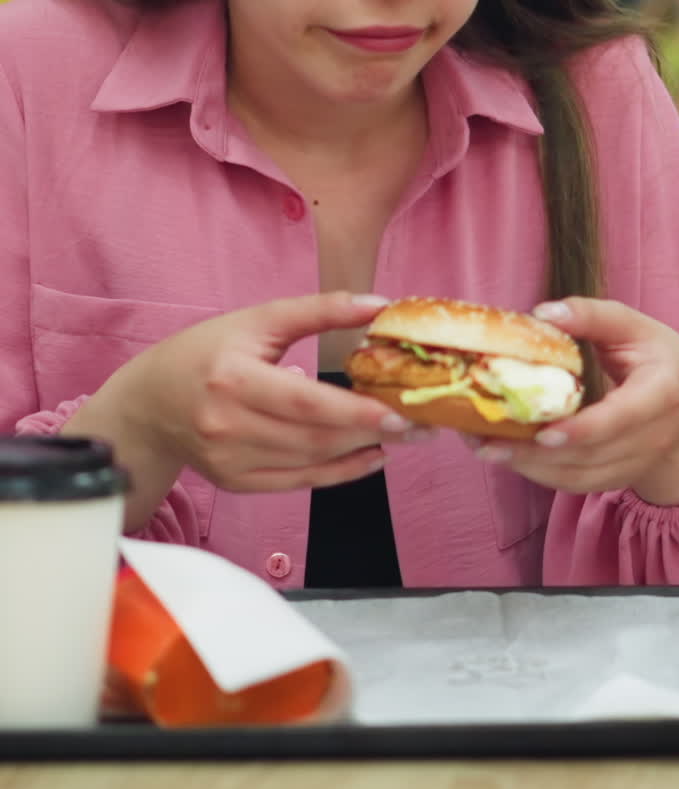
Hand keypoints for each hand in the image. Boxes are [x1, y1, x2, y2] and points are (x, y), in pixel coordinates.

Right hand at [65, 292, 419, 529]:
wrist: (150, 402)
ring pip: (311, 463)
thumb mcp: (257, 320)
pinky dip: (339, 474)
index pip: (304, 403)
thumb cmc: (205, 351)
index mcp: (232, 379)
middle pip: (313, 437)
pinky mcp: (236, 483)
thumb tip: (378, 305)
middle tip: (417, 423)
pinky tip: (370, 456)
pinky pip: (298, 483)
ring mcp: (230, 461)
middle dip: (371, 433)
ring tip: (400, 435)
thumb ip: (319, 310)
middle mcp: (228, 426)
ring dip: (361, 451)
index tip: (397, 411)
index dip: (354, 411)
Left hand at [469, 297, 678, 504]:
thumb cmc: (661, 360)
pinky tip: (508, 457)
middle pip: (591, 455)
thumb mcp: (635, 327)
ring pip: (580, 477)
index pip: (621, 419)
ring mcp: (636, 463)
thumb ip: (593, 316)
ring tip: (486, 448)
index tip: (543, 431)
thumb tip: (543, 312)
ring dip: (530, 467)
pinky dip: (541, 475)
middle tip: (487, 441)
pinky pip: (577, 485)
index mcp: (661, 394)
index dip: (583, 430)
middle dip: (536, 453)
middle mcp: (652, 437)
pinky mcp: (618, 478)